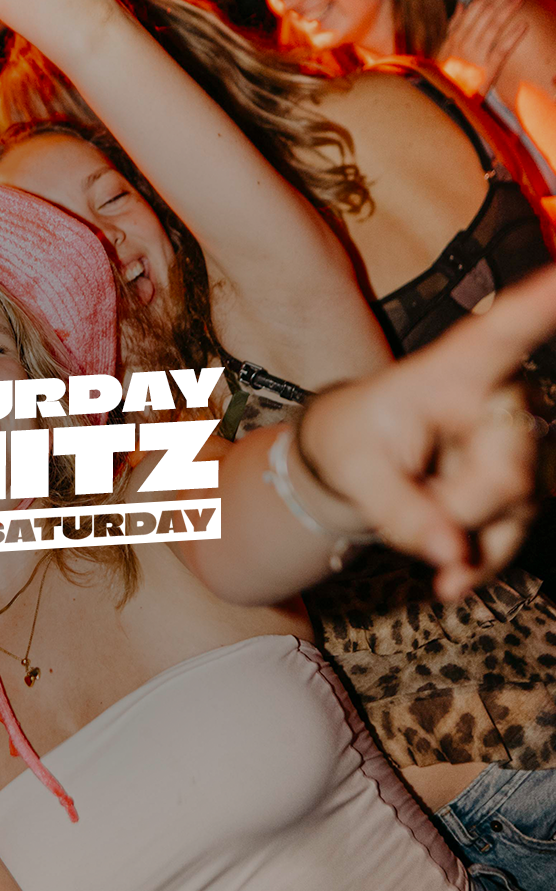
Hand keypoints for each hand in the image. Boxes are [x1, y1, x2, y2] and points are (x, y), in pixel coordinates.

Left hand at [298, 265, 555, 600]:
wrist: (354, 460)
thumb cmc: (353, 442)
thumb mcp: (356, 473)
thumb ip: (401, 513)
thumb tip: (452, 559)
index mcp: (454, 372)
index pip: (503, 335)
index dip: (540, 306)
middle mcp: (500, 398)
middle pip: (507, 470)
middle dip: (454, 509)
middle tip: (406, 508)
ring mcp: (517, 443)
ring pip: (514, 508)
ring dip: (461, 536)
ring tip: (415, 528)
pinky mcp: (520, 486)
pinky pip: (514, 534)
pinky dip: (479, 563)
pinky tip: (451, 584)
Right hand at [441, 0, 526, 96]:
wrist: (443, 103)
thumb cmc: (445, 75)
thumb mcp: (443, 51)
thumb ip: (452, 28)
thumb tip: (461, 5)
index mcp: (454, 38)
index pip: (473, 10)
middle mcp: (463, 44)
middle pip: (485, 15)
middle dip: (501, 0)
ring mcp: (475, 57)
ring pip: (493, 27)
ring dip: (508, 10)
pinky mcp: (486, 71)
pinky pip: (501, 50)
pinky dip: (513, 36)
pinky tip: (524, 25)